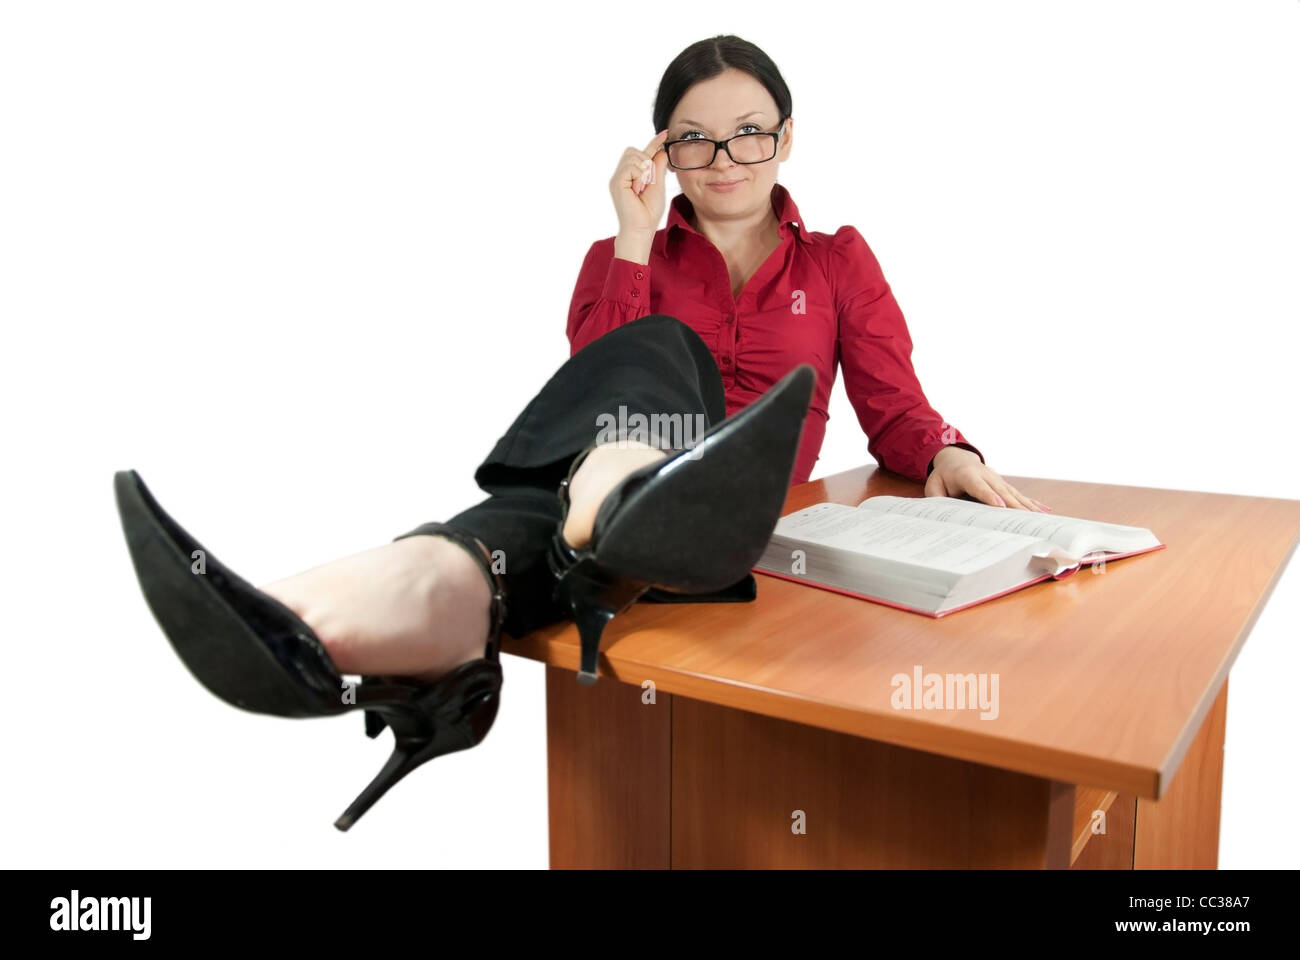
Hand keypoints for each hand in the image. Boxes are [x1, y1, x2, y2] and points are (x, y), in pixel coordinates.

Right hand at [609, 129, 669, 235]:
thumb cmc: (649, 212)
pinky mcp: (616, 182)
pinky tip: (638, 188)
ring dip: (643, 169)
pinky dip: (639, 175)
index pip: (643, 153)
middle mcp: (623, 174)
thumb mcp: (658, 186)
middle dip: (646, 161)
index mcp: (633, 175)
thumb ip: (658, 168)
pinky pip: (631, 166)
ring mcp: (618, 178)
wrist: (642, 228)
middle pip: (634, 150)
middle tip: (647, 182)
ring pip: (633, 155)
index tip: (665, 133)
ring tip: (642, 187)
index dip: (654, 143)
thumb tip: (661, 150)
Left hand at [923, 446, 1051, 511]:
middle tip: (1026, 520)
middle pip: (1002, 492)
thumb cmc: (944, 476)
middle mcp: (986, 476)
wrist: (956, 458)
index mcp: (967, 475)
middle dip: (1014, 506)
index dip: (990, 496)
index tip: (1000, 506)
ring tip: (1041, 519)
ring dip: (1028, 507)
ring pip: (1014, 494)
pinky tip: (1045, 512)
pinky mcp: (1005, 485)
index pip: (979, 487)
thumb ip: (936, 498)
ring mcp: (998, 480)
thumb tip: (940, 515)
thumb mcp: (934, 485)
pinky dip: (1033, 503)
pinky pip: (1020, 495)